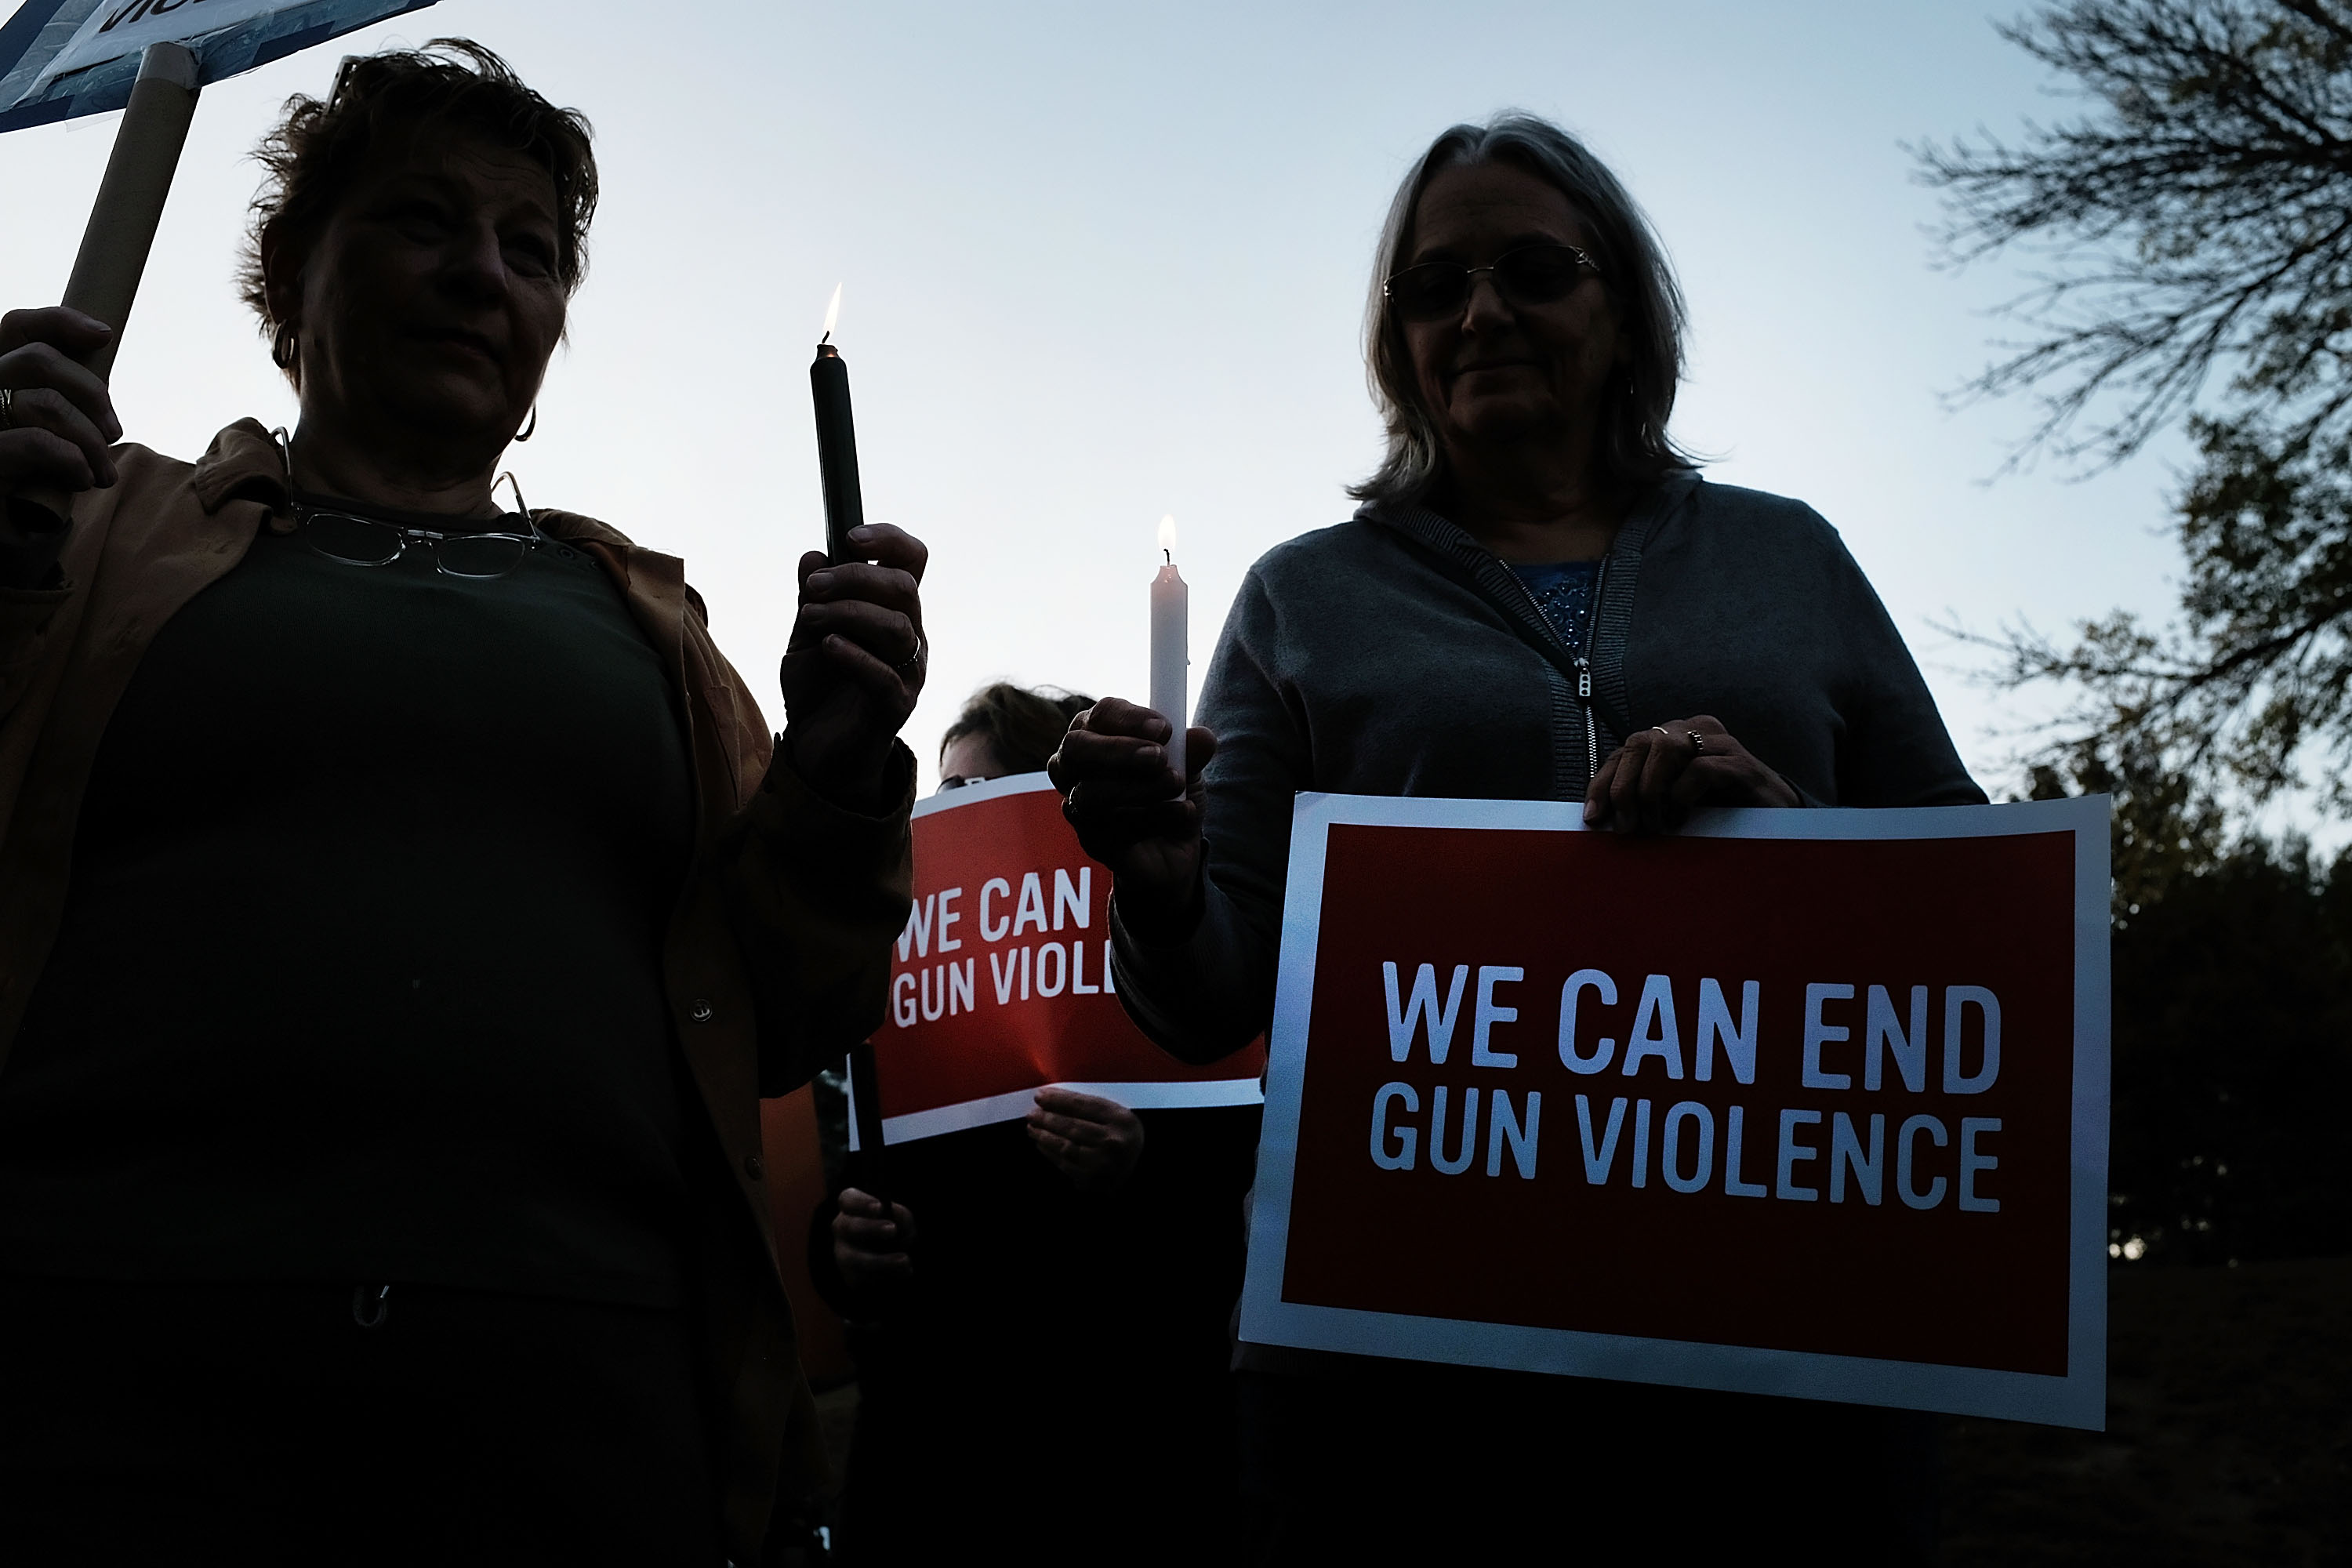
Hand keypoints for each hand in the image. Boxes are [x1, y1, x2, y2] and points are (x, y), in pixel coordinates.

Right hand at [1, 308, 120, 495]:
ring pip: (45, 402)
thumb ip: (62, 393)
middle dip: (93, 393)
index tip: (105, 335)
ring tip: (102, 473)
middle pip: (39, 359)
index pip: (19, 326)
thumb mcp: (48, 427)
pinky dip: (73, 459)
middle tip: (114, 432)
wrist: (5, 531)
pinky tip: (82, 479)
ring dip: (91, 441)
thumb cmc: (29, 477)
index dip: (62, 322)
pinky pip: (36, 442)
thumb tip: (99, 361)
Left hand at [780, 523, 927, 810]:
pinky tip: (828, 647)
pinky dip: (855, 655)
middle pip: (903, 588)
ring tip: (809, 620)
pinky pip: (885, 674)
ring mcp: (908, 671)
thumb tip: (813, 556)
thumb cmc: (818, 689)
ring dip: (847, 614)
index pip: (911, 561)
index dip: (889, 540)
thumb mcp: (805, 635)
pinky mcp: (897, 706)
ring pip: (896, 627)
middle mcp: (910, 636)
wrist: (815, 751)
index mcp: (892, 610)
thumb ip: (812, 599)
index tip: (850, 537)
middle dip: (854, 578)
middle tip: (814, 587)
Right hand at [831, 1187, 917, 1292]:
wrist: (893, 1259)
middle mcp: (842, 1230)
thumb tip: (897, 1222)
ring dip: (882, 1261)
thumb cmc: (894, 1229)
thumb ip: (900, 1217)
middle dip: (871, 1228)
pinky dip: (887, 1278)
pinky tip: (904, 1273)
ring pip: (855, 1259)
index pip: (848, 1200)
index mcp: (852, 1208)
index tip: (880, 1207)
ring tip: (905, 1260)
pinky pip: (864, 1280)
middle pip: (849, 1227)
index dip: (862, 1203)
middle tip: (892, 1230)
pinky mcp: (851, 1278)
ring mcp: (843, 1254)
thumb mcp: (901, 1219)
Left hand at [1026, 1087, 1144, 1192]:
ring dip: (1044, 1136)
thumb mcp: (1118, 1115)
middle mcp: (1114, 1143)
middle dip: (1047, 1118)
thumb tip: (1052, 1099)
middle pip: (1072, 1126)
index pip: (1084, 1106)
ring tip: (1032, 1126)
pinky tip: (1041, 1143)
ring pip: (1065, 1146)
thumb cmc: (1124, 1137)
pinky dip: (1049, 1152)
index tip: (1040, 1095)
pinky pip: (1064, 1164)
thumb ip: (1091, 1107)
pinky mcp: (1092, 1181)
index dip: (1058, 1100)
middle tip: (1032, 1113)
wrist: (1141, 1171)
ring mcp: (1102, 1165)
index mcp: (1122, 1120)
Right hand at [1045, 696, 1216, 942]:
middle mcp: (1078, 767)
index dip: (1129, 718)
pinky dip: (1153, 819)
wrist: (1174, 850)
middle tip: (1159, 757)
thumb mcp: (1186, 767)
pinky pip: (1111, 829)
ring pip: (1090, 793)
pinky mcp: (1092, 840)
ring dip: (1138, 788)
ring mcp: (1080, 805)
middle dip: (1119, 750)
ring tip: (1176, 785)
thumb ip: (1190, 751)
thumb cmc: (1169, 794)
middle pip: (1076, 749)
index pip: (1101, 715)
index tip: (1165, 729)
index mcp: (1099, 734)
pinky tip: (1182, 814)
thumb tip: (1203, 738)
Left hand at [1584, 714, 1799, 833]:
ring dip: (1651, 791)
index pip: (1625, 749)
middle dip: (1624, 788)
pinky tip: (1681, 819)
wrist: (1777, 819)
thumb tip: (1598, 816)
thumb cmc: (1719, 811)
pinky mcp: (1741, 765)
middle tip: (1627, 826)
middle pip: (1640, 743)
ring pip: (1666, 750)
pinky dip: (1681, 797)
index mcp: (1673, 736)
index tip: (1593, 816)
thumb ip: (1641, 797)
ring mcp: (1720, 744)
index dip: (1603, 781)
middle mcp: (1694, 731)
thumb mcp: (1672, 802)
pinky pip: (1698, 770)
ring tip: (1656, 825)